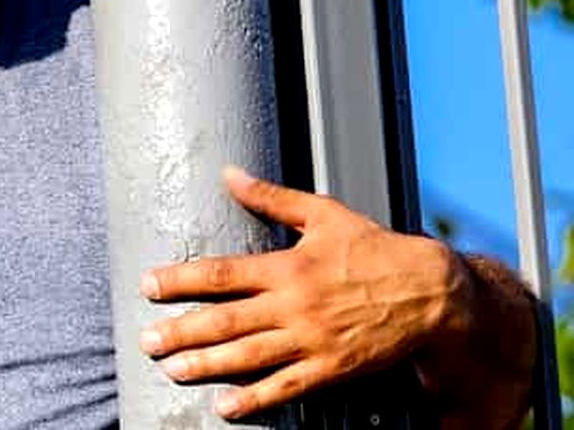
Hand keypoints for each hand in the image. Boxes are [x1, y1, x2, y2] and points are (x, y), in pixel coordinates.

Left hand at [139, 166, 473, 419]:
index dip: (180, 279)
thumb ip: (271, 197)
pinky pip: (286, 387)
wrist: (431, 292)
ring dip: (206, 364)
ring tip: (172, 369)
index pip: (221, 273)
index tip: (148, 285)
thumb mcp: (323, 214)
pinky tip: (225, 406)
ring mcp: (311, 339)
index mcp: (287, 266)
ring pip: (248, 356)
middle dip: (181, 330)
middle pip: (225, 319)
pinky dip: (255, 398)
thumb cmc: (373, 249)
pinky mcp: (331, 368)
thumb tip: (229, 173)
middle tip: (147, 340)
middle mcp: (294, 304)